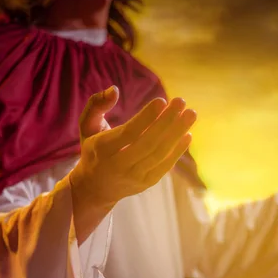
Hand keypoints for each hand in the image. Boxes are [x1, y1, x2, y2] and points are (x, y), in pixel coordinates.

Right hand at [70, 85, 196, 209]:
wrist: (95, 188)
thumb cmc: (93, 149)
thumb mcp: (87, 126)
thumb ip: (96, 105)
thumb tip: (115, 89)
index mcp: (102, 149)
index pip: (129, 133)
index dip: (146, 117)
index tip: (162, 101)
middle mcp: (118, 165)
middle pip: (148, 143)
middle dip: (167, 121)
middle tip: (181, 101)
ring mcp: (134, 177)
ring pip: (160, 154)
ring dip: (177, 133)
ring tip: (191, 114)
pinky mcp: (146, 183)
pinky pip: (165, 166)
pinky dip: (178, 151)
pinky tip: (188, 134)